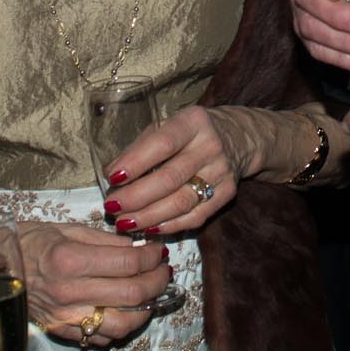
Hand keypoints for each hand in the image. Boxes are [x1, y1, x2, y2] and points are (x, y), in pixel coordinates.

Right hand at [15, 221, 169, 347]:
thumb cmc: (27, 242)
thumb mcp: (65, 228)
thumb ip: (104, 240)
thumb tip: (138, 248)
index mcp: (70, 260)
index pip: (129, 263)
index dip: (152, 257)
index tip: (159, 251)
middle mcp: (69, 292)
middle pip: (133, 294)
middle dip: (157, 281)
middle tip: (163, 271)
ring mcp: (65, 317)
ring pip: (122, 325)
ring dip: (145, 310)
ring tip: (150, 295)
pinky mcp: (61, 332)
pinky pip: (101, 338)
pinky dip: (119, 327)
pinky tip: (123, 311)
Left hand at [97, 105, 238, 234]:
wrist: (237, 137)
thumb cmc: (190, 132)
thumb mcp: (167, 125)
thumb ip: (140, 147)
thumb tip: (112, 175)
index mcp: (193, 122)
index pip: (162, 143)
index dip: (136, 163)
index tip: (112, 178)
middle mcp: (211, 146)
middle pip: (170, 178)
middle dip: (136, 197)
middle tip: (112, 207)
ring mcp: (221, 172)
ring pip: (181, 202)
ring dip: (149, 216)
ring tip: (124, 223)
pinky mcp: (227, 194)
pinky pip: (196, 216)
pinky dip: (170, 226)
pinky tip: (150, 228)